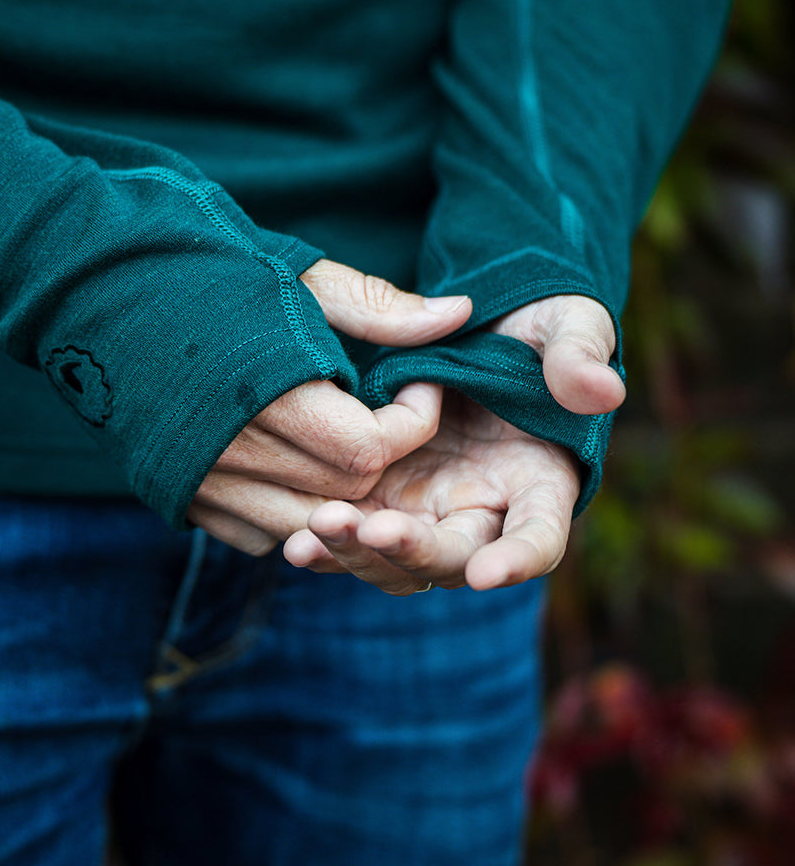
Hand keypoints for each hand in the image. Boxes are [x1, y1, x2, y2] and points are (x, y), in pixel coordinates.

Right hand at [187, 260, 471, 555]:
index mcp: (264, 391)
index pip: (369, 447)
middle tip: (381, 410)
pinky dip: (289, 510)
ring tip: (341, 438)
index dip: (411, 421)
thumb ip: (379, 307)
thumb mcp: (298, 275)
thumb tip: (459, 314)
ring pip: (305, 523)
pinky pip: (257, 534)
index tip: (415, 386)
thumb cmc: (203, 267)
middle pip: (344, 490)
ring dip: (338, 493)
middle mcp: (228, 450)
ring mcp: (198, 480)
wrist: (95, 283)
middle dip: (381, 456)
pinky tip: (291, 465)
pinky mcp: (177, 495)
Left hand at [283, 294, 625, 593]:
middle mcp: (483, 509)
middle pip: (453, 558)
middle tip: (372, 530)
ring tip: (314, 533)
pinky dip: (328, 547)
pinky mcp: (383, 499)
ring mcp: (429, 509)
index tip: (487, 574)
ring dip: (359, 556)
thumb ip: (577, 354)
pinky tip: (294, 544)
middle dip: (414, 552)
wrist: (471, 322)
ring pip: (397, 562)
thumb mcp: (562, 325)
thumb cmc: (534, 323)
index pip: (539, 535)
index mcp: (539, 480)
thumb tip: (601, 391)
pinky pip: (358, 539)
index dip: (518, 558)